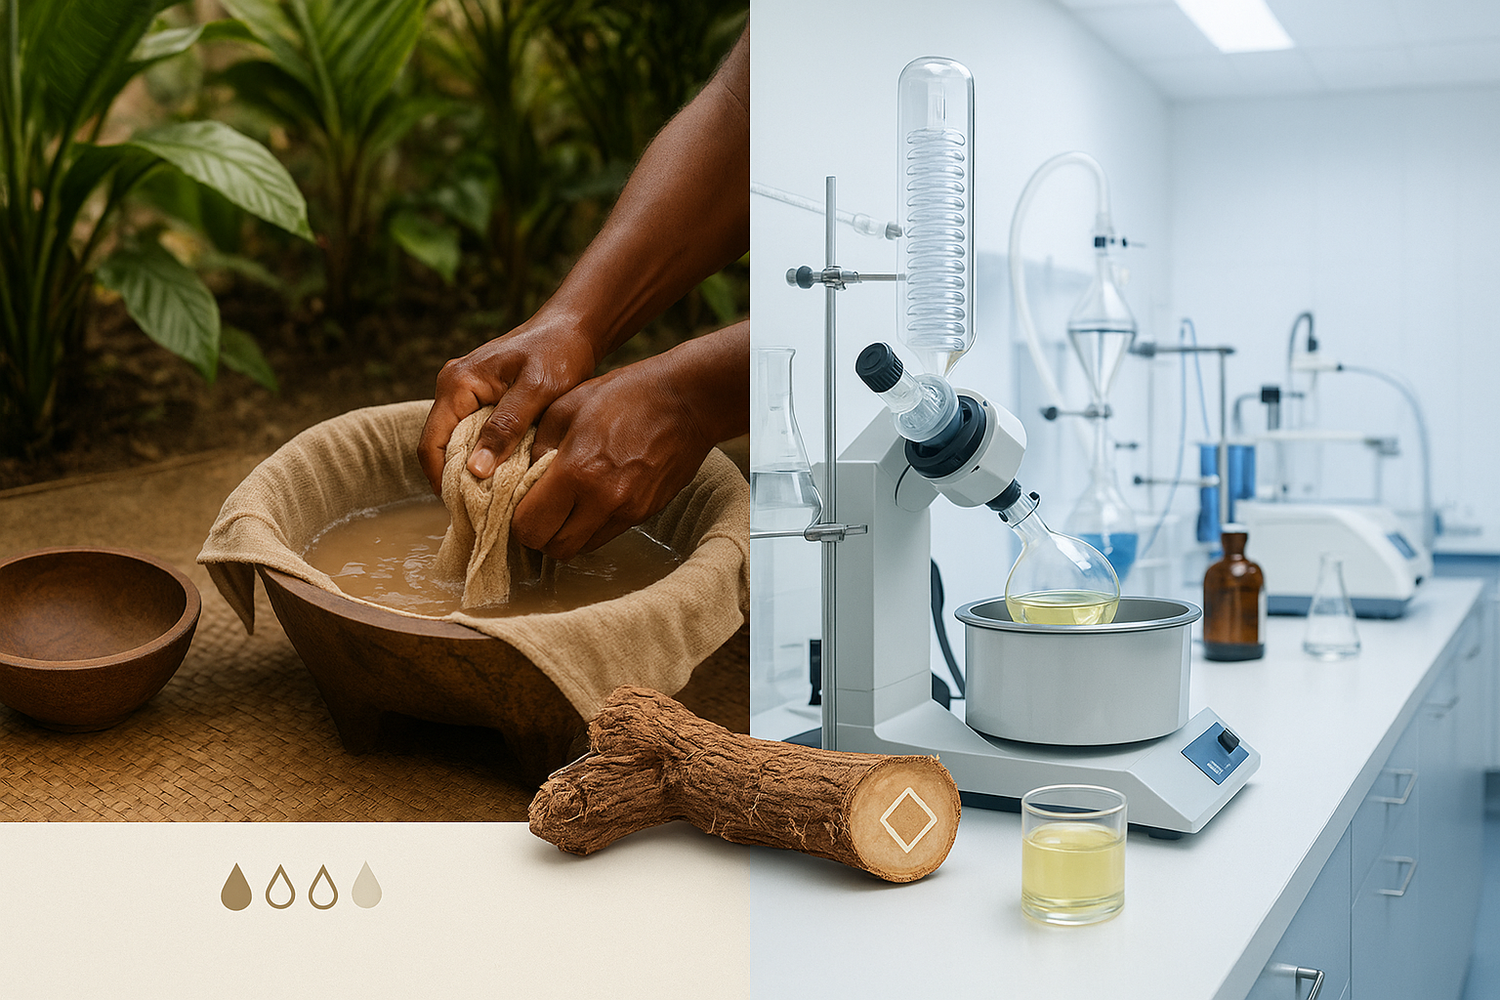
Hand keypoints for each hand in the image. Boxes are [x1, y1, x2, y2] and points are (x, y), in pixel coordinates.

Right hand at [418, 315, 597, 493]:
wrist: (573, 328)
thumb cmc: (559, 353)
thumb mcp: (536, 390)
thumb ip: (506, 426)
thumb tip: (475, 469)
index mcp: (457, 384)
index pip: (431, 443)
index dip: (442, 479)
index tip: (464, 507)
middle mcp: (453, 387)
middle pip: (440, 446)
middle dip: (457, 479)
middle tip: (483, 510)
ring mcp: (466, 393)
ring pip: (457, 443)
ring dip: (472, 471)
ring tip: (494, 500)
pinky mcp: (483, 398)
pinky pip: (473, 435)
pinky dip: (485, 457)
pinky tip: (505, 477)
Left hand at [511, 357, 715, 560]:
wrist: (688, 401)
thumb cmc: (626, 395)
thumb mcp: (567, 406)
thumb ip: (538, 447)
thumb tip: (524, 478)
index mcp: (576, 472)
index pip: (531, 526)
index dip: (518, 521)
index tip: (520, 505)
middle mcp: (603, 500)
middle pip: (556, 549)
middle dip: (541, 535)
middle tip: (539, 511)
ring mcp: (628, 511)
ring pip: (583, 548)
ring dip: (567, 533)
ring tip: (567, 504)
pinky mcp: (646, 512)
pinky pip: (608, 533)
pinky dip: (593, 525)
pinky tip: (594, 496)